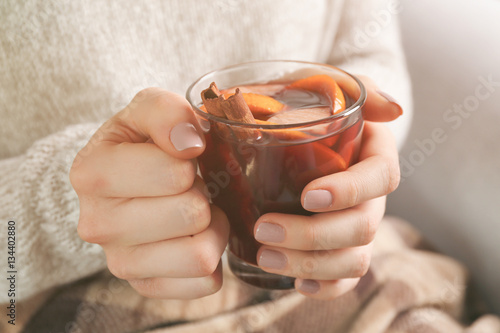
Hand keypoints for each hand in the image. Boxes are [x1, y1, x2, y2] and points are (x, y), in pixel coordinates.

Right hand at [70, 88, 228, 298]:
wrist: (124, 182)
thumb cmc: (141, 143)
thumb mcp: (148, 109)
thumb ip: (166, 112)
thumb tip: (188, 144)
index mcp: (92, 173)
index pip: (175, 174)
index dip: (191, 160)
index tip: (182, 155)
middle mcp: (97, 225)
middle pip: (192, 214)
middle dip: (202, 193)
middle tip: (188, 186)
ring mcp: (120, 263)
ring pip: (201, 255)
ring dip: (213, 228)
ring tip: (195, 210)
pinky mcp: (145, 286)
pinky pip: (204, 282)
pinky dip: (213, 258)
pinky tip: (194, 237)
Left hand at [253, 77, 401, 298]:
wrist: (292, 120)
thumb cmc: (306, 100)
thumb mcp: (324, 81)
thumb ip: (357, 86)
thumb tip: (393, 110)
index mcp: (374, 154)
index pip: (381, 178)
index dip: (350, 192)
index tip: (308, 196)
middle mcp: (371, 195)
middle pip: (362, 227)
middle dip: (315, 235)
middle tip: (265, 230)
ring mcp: (356, 223)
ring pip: (353, 258)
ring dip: (312, 265)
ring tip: (266, 257)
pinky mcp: (339, 246)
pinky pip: (345, 278)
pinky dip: (326, 287)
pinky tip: (297, 284)